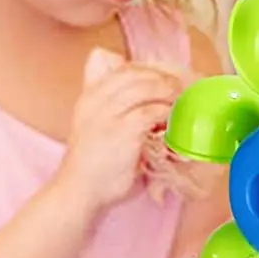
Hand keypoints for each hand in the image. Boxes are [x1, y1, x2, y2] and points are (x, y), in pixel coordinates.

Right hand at [55, 49, 184, 217]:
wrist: (78, 190)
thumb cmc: (92, 164)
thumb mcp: (93, 127)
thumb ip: (110, 110)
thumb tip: (145, 102)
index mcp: (88, 97)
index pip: (116, 67)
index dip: (143, 69)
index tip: (161, 78)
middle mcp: (95, 100)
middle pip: (133, 73)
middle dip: (160, 77)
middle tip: (178, 86)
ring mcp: (108, 114)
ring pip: (145, 86)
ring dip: (167, 91)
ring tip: (180, 99)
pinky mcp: (123, 131)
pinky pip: (152, 111)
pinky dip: (166, 112)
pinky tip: (172, 119)